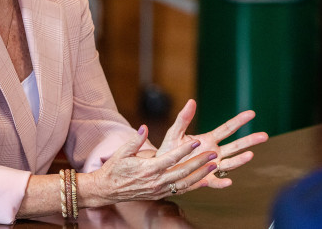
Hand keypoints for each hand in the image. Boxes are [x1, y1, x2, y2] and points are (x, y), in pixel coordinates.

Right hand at [88, 125, 217, 204]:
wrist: (107, 190)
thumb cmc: (114, 169)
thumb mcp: (122, 153)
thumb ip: (135, 141)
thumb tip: (144, 128)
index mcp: (148, 168)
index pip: (171, 158)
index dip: (185, 150)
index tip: (196, 142)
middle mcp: (156, 181)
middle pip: (182, 171)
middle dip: (199, 163)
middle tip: (213, 154)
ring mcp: (159, 189)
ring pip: (184, 183)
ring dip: (200, 174)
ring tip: (214, 166)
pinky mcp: (160, 194)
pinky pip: (180, 191)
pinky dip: (194, 186)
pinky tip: (206, 181)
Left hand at [157, 99, 268, 187]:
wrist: (161, 168)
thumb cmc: (169, 150)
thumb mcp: (175, 132)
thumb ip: (183, 118)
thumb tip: (191, 101)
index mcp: (208, 139)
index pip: (227, 128)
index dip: (239, 121)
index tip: (251, 113)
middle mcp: (214, 152)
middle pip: (235, 146)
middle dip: (250, 141)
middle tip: (264, 135)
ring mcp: (212, 166)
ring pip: (230, 163)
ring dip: (240, 159)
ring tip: (250, 155)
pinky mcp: (205, 179)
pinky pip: (215, 181)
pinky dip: (222, 182)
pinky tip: (229, 181)